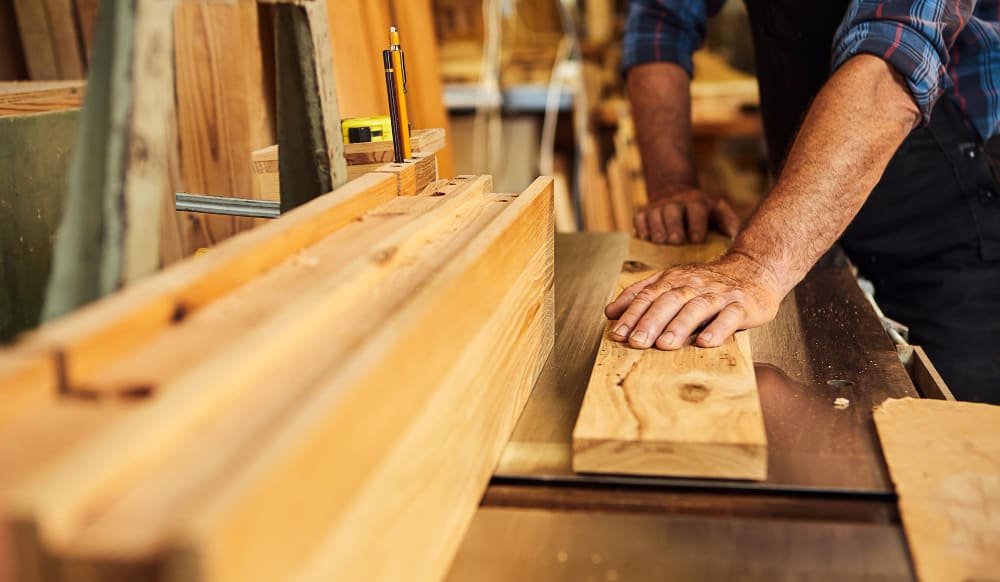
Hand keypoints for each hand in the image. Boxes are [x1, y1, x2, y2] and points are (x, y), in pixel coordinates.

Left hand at [605, 252, 782, 349]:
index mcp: (674, 280)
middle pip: (669, 301)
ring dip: (679, 326)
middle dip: (650, 321)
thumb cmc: (707, 283)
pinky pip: (729, 317)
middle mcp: (694, 286)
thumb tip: (610, 312)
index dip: (632, 314)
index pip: (649, 296)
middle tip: (636, 342)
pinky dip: (717, 329)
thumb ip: (641, 295)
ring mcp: (719, 295)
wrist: (754, 269)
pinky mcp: (742, 306)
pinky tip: (704, 342)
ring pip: (697, 308)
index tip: (618, 334)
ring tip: (664, 345)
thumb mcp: (671, 283)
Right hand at [634, 187, 739, 244]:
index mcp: (697, 201)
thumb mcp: (719, 210)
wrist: (676, 193)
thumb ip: (728, 221)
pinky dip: (641, 228)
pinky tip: (645, 238)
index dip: (696, 224)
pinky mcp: (644, 212)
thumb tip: (731, 234)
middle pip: (672, 210)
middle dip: (673, 226)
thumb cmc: (703, 211)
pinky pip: (638, 218)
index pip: (696, 209)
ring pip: (654, 213)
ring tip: (660, 241)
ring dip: (656, 228)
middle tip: (676, 241)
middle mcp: (676, 201)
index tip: (697, 240)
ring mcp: (658, 206)